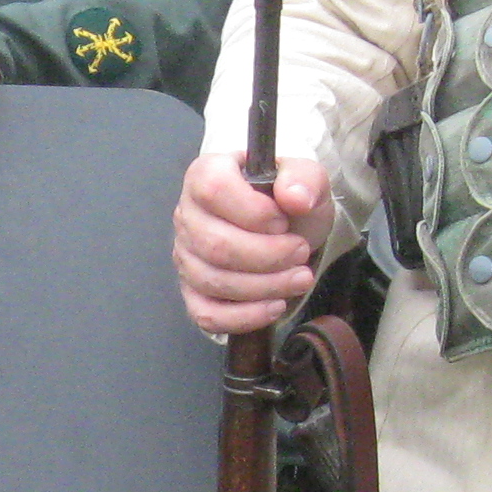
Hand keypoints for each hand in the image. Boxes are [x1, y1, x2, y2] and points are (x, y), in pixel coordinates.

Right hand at [176, 151, 332, 333]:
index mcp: (206, 175)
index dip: (252, 211)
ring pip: (213, 281)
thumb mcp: (305, 179)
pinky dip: (245, 316)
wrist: (287, 229)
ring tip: (299, 278)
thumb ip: (303, 178)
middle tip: (301, 252)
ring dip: (265, 286)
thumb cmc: (287, 201)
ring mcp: (185, 256)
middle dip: (268, 256)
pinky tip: (274, 305)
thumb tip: (294, 197)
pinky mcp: (193, 291)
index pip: (213, 190)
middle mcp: (187, 215)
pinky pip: (207, 314)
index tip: (284, 221)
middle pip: (214, 245)